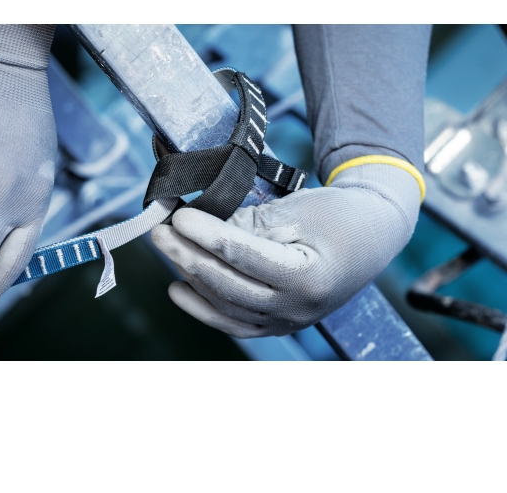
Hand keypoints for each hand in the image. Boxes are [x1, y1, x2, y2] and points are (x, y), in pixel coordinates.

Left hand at [151, 162, 420, 337]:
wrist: (372, 237)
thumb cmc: (338, 215)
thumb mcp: (296, 210)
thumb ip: (247, 222)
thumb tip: (199, 225)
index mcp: (307, 276)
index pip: (241, 255)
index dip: (205, 234)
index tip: (178, 215)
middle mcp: (296, 308)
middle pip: (226, 284)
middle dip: (187, 255)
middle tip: (161, 230)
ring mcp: (286, 321)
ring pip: (224, 306)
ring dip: (190, 275)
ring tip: (168, 248)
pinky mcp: (277, 323)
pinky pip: (233, 321)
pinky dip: (203, 307)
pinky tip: (178, 288)